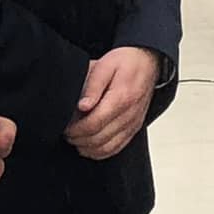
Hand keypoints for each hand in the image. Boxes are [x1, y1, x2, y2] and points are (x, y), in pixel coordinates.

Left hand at [64, 46, 160, 161]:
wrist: (148, 62)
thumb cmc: (126, 62)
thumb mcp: (105, 65)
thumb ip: (93, 85)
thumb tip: (83, 106)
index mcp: (121, 98)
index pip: (94, 124)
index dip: (76, 130)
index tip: (66, 127)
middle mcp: (129, 115)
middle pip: (99, 139)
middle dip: (78, 139)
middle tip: (67, 133)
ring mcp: (133, 124)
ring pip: (107, 148)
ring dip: (88, 148)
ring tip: (76, 139)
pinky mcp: (134, 129)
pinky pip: (116, 148)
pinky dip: (100, 152)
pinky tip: (90, 145)